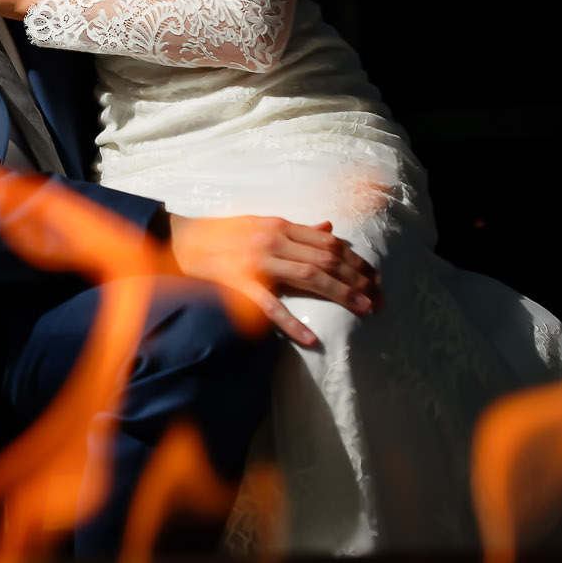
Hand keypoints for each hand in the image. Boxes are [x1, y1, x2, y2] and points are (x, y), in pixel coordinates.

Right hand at [162, 214, 379, 348]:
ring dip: (341, 293)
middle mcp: (273, 240)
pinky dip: (291, 323)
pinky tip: (310, 338)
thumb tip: (329, 228)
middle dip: (357, 278)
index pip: (328, 242)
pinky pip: (271, 306)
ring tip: (363, 309)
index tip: (374, 276)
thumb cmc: (223, 234)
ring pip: (310, 277)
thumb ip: (296, 230)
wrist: (183, 242)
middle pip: (326, 259)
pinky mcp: (241, 284)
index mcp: (280, 225)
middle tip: (378, 297)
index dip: (355, 259)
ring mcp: (258, 262)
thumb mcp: (262, 223)